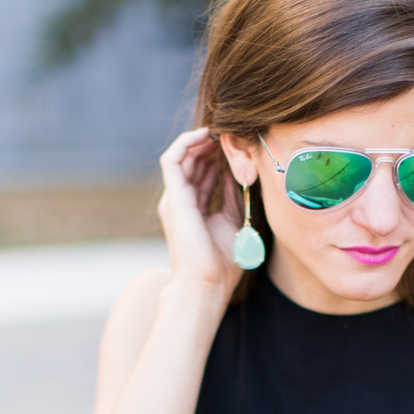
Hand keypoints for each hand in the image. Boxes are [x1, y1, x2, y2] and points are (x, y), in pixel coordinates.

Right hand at [157, 128, 245, 300]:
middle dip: (212, 144)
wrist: (207, 284)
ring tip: (221, 130)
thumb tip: (240, 171)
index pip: (204, 173)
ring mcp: (174, 198)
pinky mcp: (173, 196)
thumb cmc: (222, 264)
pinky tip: (206, 135)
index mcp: (193, 209)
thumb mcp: (234, 221)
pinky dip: (187, 143)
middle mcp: (180, 201)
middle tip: (232, 132)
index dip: (219, 156)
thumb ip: (232, 196)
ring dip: (201, 140)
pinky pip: (173, 159)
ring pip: (183, 156)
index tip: (238, 145)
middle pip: (194, 162)